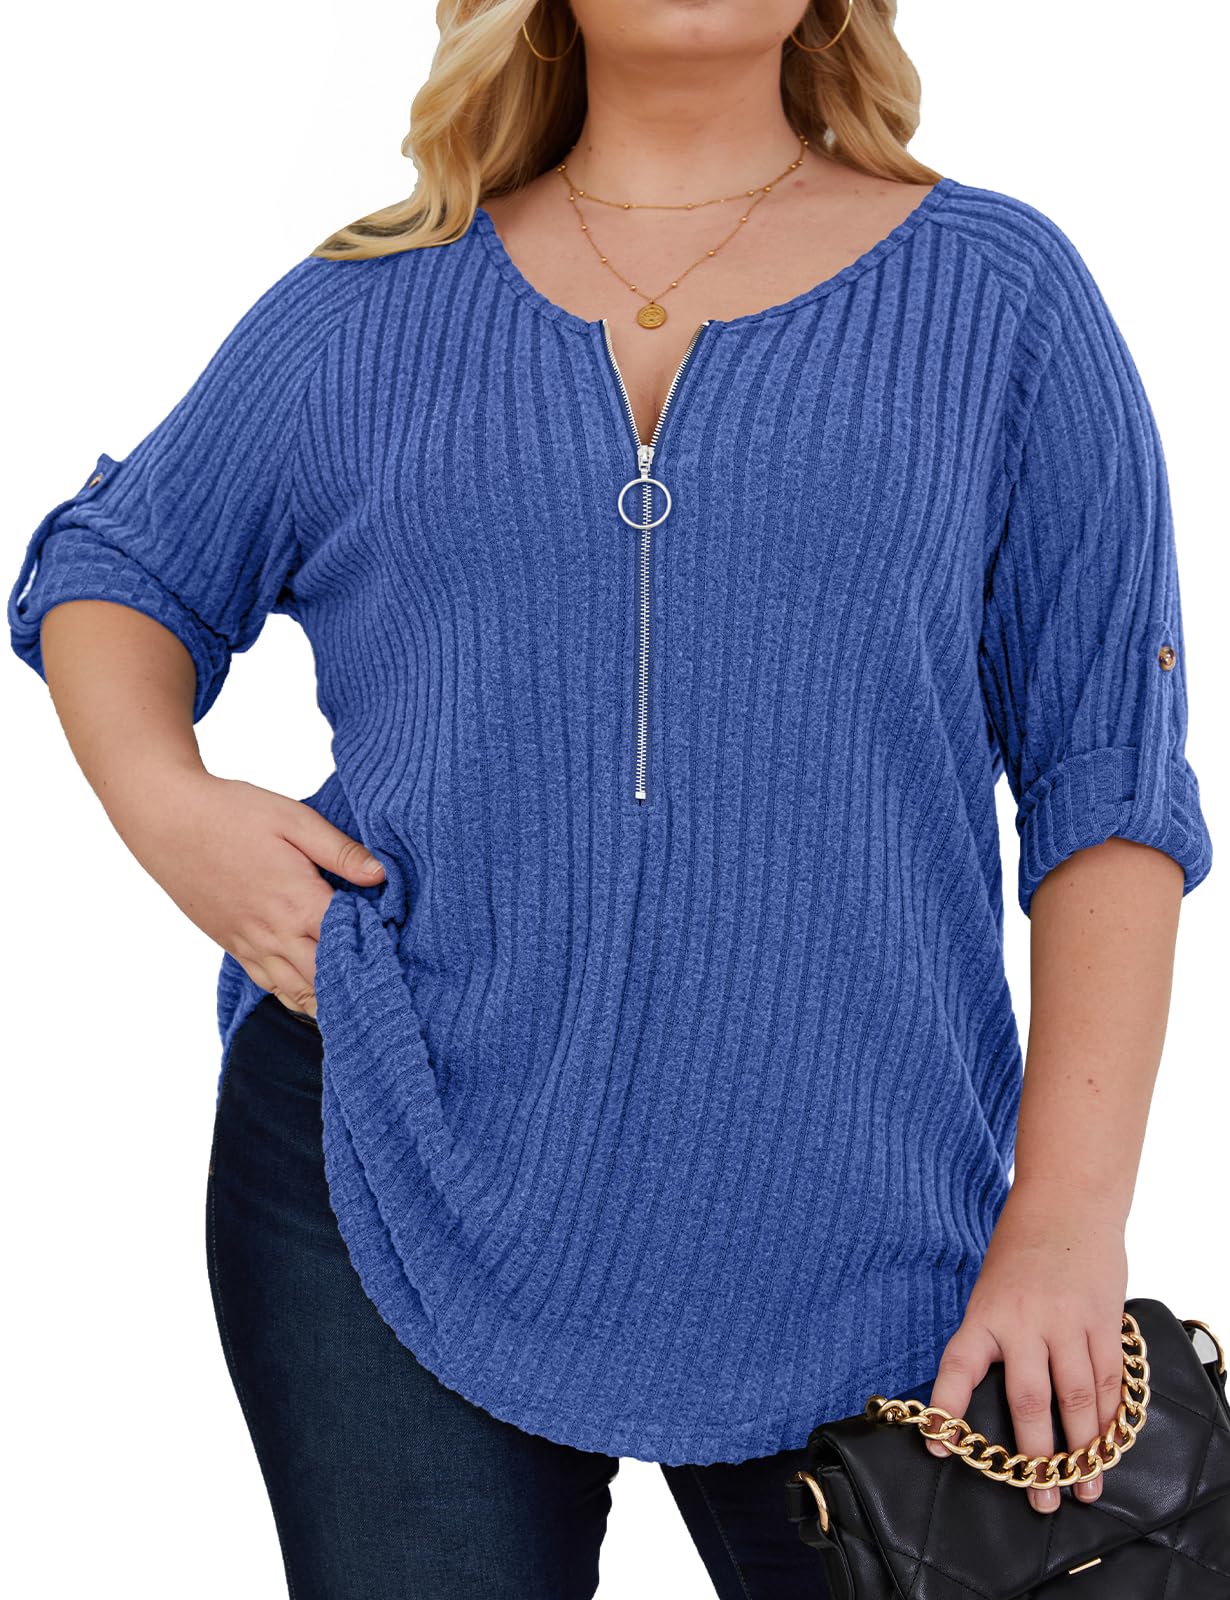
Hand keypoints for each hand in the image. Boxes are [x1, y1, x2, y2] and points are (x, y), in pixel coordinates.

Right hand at [116, 768, 384, 1017]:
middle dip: (358, 990)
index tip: (403, 957)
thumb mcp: (295, 819)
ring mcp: (250, 943)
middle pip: (327, 980)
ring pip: (298, 992)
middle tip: (389, 996)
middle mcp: (276, 933)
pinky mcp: (232, 944)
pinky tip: (313, 1000)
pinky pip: (268, 984)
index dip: (379, 952)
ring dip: (327, 1003)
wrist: (168, 819)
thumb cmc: (233, 813)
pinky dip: (295, 996)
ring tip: (358, 1012)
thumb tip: (382, 876)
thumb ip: (341, 851)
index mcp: (299, 902)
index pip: (351, 943)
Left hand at [923, 1186, 1129, 1513]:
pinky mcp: (1103, 1320)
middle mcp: (1025, 1321)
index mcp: (985, 1313)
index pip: (958, 1366)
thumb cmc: (1020, 1252)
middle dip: (1037, 1458)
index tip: (939, 1445)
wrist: (1066, 1203)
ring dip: (1084, 1449)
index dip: (947, 1408)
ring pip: (1079, 1399)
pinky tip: (1109, 1442)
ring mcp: (1068, 1322)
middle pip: (1030, 1400)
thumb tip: (989, 1398)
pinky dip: (1111, 1417)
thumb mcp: (991, 1290)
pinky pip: (1110, 1379)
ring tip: (1085, 1486)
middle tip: (1041, 1500)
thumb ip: (994, 1339)